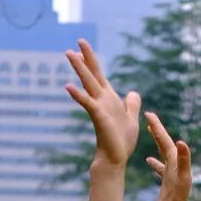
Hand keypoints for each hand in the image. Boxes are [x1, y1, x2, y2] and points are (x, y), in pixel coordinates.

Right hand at [65, 39, 140, 166]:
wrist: (116, 158)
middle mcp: (102, 99)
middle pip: (92, 74)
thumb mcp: (131, 117)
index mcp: (109, 98)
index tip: (82, 45)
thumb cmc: (121, 141)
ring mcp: (99, 107)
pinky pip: (87, 103)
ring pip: (88, 83)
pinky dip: (78, 95)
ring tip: (69, 54)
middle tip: (76, 42)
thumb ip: (131, 104)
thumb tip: (132, 92)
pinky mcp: (98, 116)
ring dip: (79, 68)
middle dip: (85, 58)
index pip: (98, 74)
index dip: (91, 60)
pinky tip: (68, 87)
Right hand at [145, 112, 191, 200]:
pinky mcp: (168, 179)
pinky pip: (160, 166)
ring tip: (149, 131)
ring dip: (157, 141)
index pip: (164, 139)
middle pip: (164, 142)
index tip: (148, 114)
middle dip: (156, 129)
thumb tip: (182, 141)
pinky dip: (155, 161)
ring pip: (163, 151)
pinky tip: (148, 160)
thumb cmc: (178, 196)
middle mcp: (174, 163)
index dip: (157, 126)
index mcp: (175, 159)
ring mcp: (171, 171)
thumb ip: (184, 159)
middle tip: (148, 116)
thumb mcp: (183, 176)